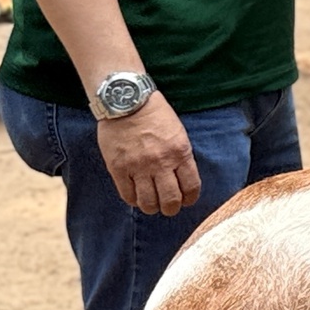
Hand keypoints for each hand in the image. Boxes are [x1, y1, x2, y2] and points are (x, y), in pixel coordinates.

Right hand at [98, 94, 201, 216]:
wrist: (127, 101)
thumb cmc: (155, 114)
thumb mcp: (178, 133)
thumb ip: (180, 157)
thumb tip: (181, 180)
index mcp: (180, 152)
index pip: (191, 187)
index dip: (190, 199)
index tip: (187, 200)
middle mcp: (160, 162)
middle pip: (170, 200)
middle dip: (171, 208)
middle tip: (169, 207)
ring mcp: (138, 167)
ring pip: (148, 202)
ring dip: (152, 207)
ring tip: (152, 205)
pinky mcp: (118, 168)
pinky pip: (127, 195)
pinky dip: (133, 200)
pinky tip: (136, 196)